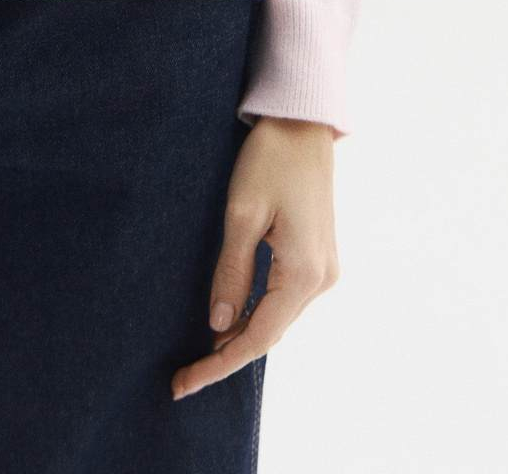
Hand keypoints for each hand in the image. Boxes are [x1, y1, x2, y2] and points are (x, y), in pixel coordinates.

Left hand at [170, 116, 340, 400]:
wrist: (303, 124)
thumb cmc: (270, 159)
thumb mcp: (241, 214)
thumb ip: (231, 272)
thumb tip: (218, 325)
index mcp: (305, 273)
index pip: (258, 337)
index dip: (219, 364)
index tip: (183, 384)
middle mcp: (322, 280)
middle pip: (269, 334)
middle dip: (226, 356)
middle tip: (183, 376)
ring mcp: (324, 270)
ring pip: (277, 318)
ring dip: (241, 336)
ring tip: (199, 354)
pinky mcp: (319, 258)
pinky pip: (284, 299)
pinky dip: (256, 313)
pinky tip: (230, 319)